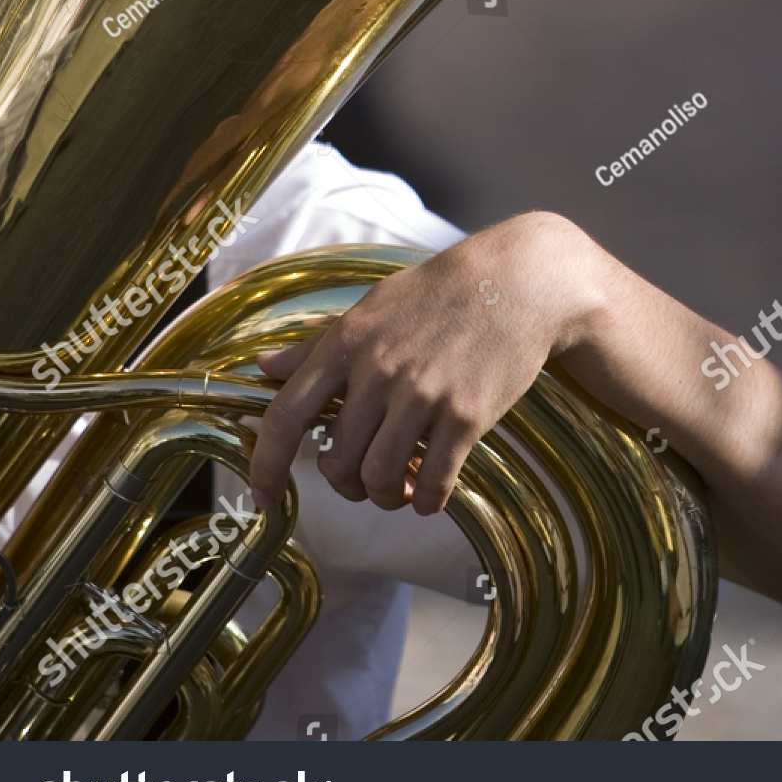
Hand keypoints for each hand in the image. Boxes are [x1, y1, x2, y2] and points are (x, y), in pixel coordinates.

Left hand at [249, 212, 603, 515]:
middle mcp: (377, 371)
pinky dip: (427, 501)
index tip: (263, 499)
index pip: (286, 416)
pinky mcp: (467, 415)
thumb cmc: (438, 293)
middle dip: (347, 485)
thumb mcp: (371, 309)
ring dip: (386, 497)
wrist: (518, 281)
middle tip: (365, 479)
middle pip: (337, 462)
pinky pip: (434, 483)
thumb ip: (317, 344)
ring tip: (400, 487)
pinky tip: (431, 492)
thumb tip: (264, 366)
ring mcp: (423, 394)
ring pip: (381, 480)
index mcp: (346, 343)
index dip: (266, 466)